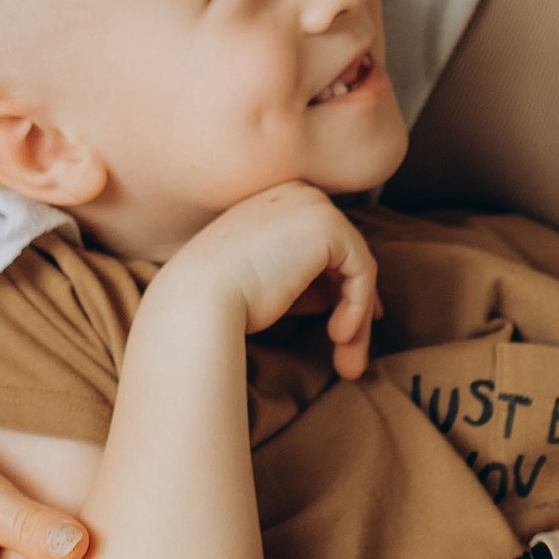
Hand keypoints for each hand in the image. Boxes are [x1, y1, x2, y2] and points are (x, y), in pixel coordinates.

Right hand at [157, 182, 380, 378]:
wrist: (197, 300)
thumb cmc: (220, 300)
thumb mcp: (268, 285)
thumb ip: (304, 283)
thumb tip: (341, 299)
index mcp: (274, 201)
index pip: (321, 245)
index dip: (338, 288)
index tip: (346, 330)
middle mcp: (294, 193)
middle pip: (343, 253)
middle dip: (354, 306)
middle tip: (352, 359)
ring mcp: (312, 204)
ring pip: (356, 265)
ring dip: (357, 317)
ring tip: (348, 364)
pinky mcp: (328, 224)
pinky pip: (362, 269)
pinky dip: (357, 307)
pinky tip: (337, 336)